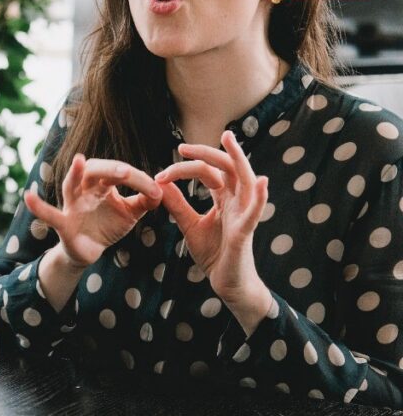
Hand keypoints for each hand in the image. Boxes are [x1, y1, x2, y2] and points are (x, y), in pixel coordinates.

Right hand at [24, 154, 163, 269]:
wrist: (89, 251)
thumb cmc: (108, 225)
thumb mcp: (130, 212)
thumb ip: (146, 200)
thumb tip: (163, 190)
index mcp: (103, 184)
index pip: (120, 173)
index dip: (138, 180)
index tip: (156, 191)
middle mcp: (85, 189)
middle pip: (94, 170)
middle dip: (110, 169)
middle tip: (126, 172)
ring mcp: (71, 204)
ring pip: (71, 184)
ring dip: (75, 173)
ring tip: (78, 161)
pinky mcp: (62, 223)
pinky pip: (49, 214)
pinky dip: (38, 207)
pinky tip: (27, 198)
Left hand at [154, 131, 272, 333]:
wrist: (226, 283)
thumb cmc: (214, 253)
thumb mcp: (189, 225)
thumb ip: (178, 205)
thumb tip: (161, 183)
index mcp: (223, 199)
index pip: (207, 172)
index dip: (185, 168)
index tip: (161, 173)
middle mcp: (236, 202)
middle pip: (226, 168)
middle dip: (207, 153)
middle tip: (183, 147)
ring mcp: (244, 215)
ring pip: (246, 180)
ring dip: (239, 159)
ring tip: (230, 141)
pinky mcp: (246, 232)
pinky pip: (256, 212)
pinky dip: (260, 197)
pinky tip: (262, 182)